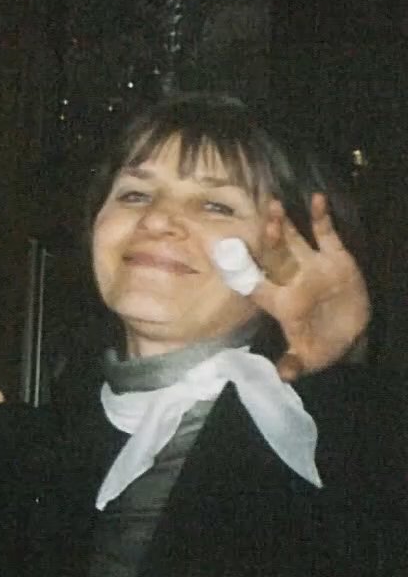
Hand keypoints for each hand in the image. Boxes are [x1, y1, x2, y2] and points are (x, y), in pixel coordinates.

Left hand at [200, 194, 368, 380]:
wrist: (351, 336)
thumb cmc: (321, 345)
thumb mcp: (310, 358)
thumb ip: (295, 364)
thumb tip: (283, 377)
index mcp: (280, 301)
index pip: (255, 284)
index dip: (242, 270)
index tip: (225, 253)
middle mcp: (291, 278)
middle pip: (274, 255)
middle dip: (267, 238)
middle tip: (262, 219)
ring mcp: (312, 265)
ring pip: (294, 240)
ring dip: (285, 224)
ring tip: (275, 204)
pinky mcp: (336, 258)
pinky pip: (326, 235)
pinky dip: (321, 218)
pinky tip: (316, 199)